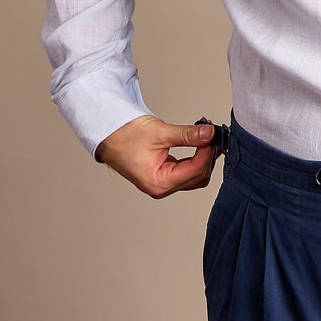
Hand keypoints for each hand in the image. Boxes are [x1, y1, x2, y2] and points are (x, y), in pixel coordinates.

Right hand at [94, 114, 220, 197]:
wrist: (108, 133)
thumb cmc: (125, 135)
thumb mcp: (160, 133)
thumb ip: (187, 135)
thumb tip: (209, 134)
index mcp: (158, 182)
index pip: (195, 171)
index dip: (207, 152)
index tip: (212, 134)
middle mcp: (161, 188)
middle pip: (199, 177)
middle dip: (208, 155)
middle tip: (210, 133)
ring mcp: (163, 183)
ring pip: (195, 176)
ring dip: (204, 157)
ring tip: (205, 136)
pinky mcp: (164, 175)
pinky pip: (187, 171)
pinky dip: (196, 158)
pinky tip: (199, 143)